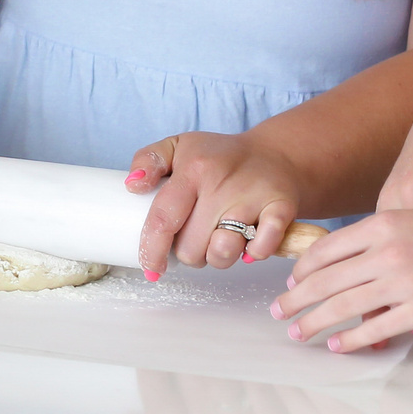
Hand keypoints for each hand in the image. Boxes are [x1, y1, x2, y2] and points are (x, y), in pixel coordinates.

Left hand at [127, 132, 306, 274]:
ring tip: (218, 239)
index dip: (151, 249)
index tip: (150, 267)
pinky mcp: (281, 209)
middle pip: (190, 247)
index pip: (163, 218)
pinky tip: (248, 242)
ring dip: (217, 257)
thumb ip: (148, 160)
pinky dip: (253, 253)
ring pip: (222, 253)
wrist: (274, 154)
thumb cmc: (219, 157)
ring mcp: (253, 197)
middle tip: (194, 238)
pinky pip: (261, 250)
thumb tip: (131, 186)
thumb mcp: (178, 146)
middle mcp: (222, 183)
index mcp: (193, 169)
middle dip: (187, 253)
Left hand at [271, 205, 412, 351]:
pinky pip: (376, 327)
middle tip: (279, 311)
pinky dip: (351, 339)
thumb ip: (379, 238)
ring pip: (343, 306)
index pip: (325, 249)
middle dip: (296, 299)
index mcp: (381, 224)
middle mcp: (386, 252)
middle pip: (325, 279)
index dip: (303, 270)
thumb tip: (349, 265)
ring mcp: (404, 281)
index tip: (292, 283)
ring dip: (315, 322)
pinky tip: (337, 345)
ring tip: (298, 332)